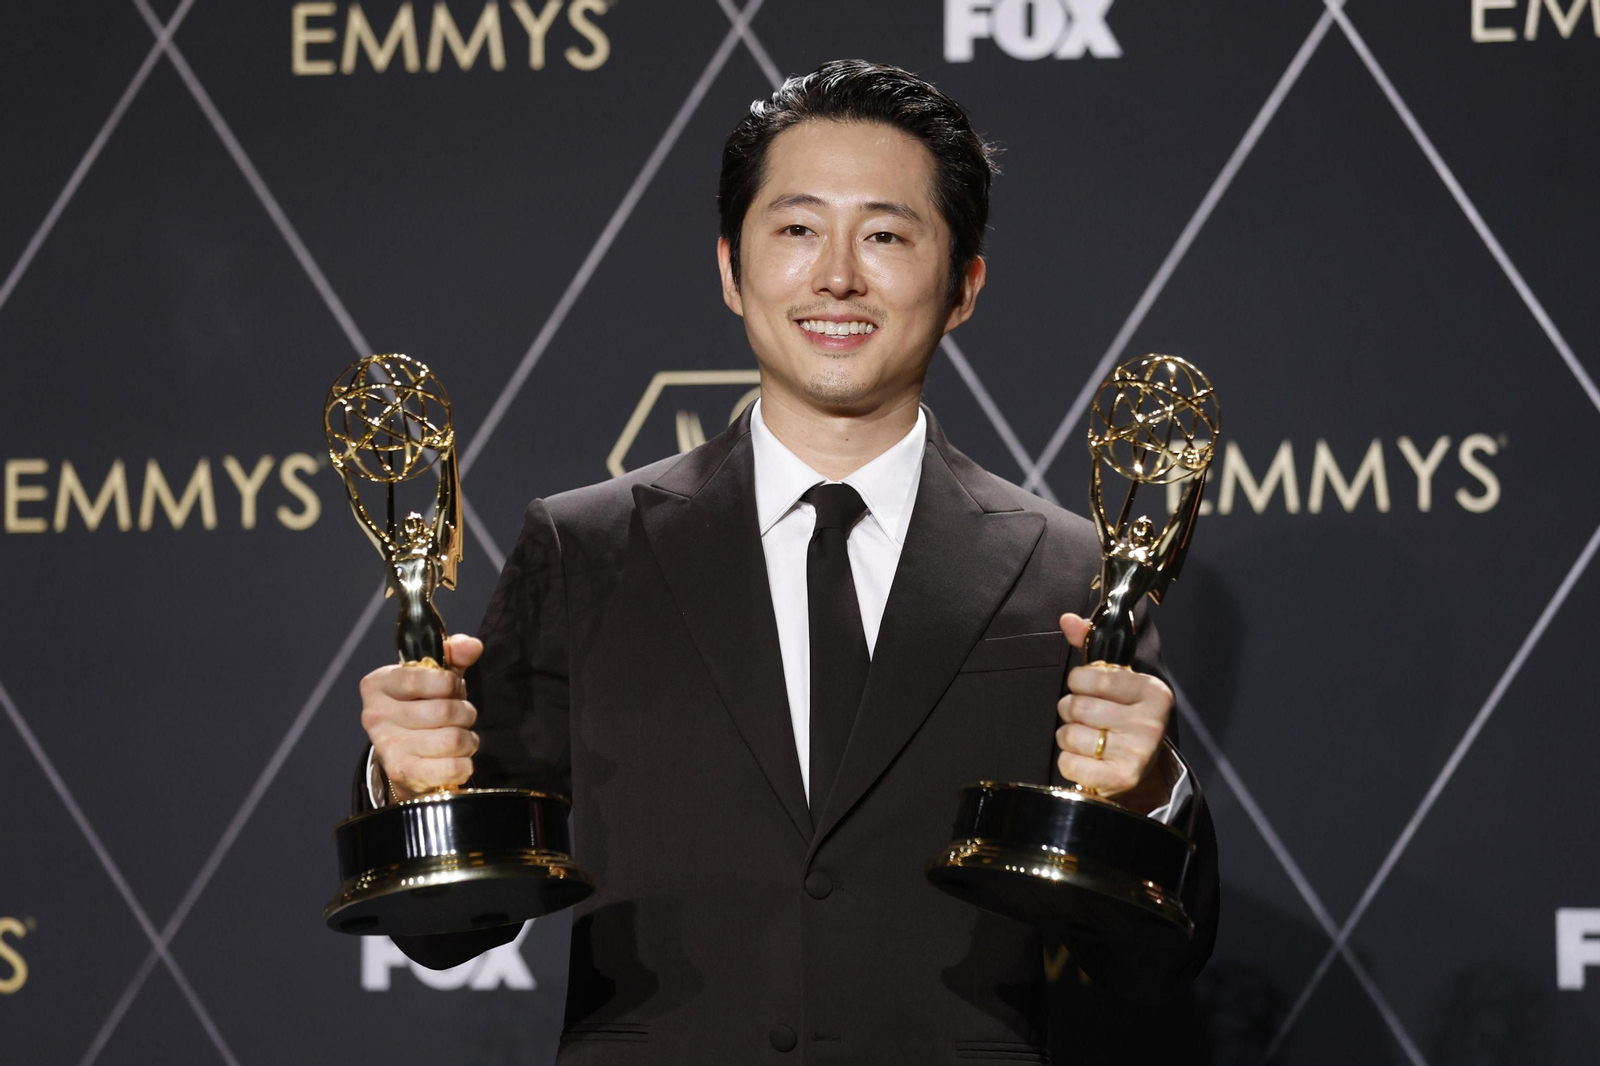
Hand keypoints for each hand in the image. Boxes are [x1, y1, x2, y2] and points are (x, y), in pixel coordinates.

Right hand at [360, 633, 483, 800]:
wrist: (408, 753)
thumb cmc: (424, 705)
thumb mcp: (436, 674)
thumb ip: (454, 654)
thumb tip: (472, 646)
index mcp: (378, 685)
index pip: (417, 678)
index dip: (448, 683)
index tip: (454, 687)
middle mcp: (375, 715)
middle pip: (442, 711)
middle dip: (465, 712)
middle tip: (462, 714)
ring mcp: (387, 746)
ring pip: (451, 740)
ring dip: (468, 738)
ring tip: (462, 736)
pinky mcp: (403, 773)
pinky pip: (450, 768)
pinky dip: (465, 764)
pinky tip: (460, 758)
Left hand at [1054, 613, 1172, 808]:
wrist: (1142, 769)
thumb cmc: (1122, 716)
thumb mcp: (1114, 679)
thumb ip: (1090, 646)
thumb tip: (1066, 619)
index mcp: (1152, 691)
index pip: (1092, 676)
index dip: (1077, 681)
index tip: (1084, 687)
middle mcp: (1150, 722)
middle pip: (1078, 706)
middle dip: (1070, 710)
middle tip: (1084, 716)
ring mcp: (1138, 752)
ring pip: (1070, 734)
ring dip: (1068, 736)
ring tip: (1087, 738)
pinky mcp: (1122, 778)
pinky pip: (1069, 763)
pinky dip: (1068, 760)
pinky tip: (1086, 759)